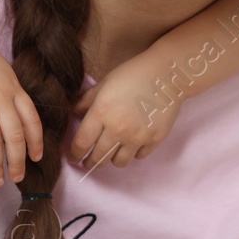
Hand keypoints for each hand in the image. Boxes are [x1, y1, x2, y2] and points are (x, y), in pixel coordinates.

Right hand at [0, 41, 42, 187]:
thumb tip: (19, 121)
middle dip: (17, 162)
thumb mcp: (5, 74)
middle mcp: (1, 101)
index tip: (36, 158)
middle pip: (15, 137)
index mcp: (15, 92)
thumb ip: (13, 96)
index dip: (36, 142)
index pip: (32, 121)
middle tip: (17, 178)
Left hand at [68, 55, 177, 170]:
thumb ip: (86, 101)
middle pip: (98, 158)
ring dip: (112, 160)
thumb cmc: (132, 75)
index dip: (74, 154)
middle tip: (88, 163)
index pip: (81, 143)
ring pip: (119, 162)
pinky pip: (139, 156)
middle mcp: (117, 130)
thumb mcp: (103, 84)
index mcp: (101, 114)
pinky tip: (132, 145)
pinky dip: (134, 153)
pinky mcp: (154, 140)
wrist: (166, 75)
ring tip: (111, 154)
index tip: (73, 158)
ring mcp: (137, 137)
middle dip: (90, 163)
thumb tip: (72, 113)